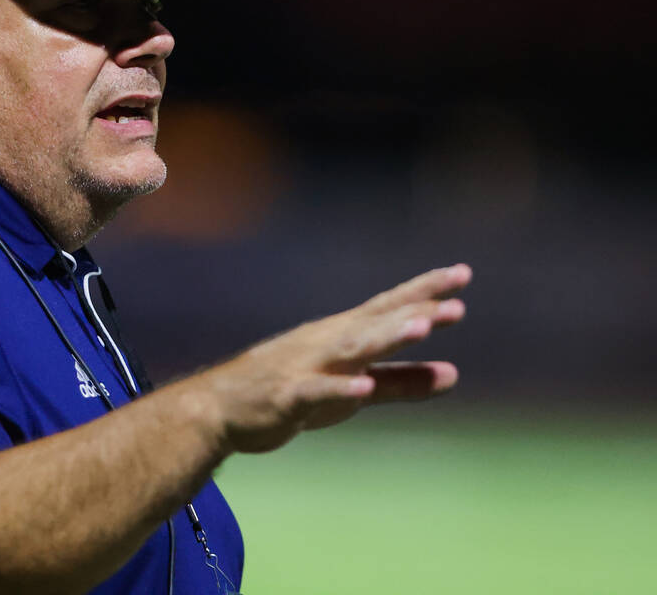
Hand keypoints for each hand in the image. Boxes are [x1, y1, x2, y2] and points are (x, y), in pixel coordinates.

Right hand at [202, 264, 471, 453]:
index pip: (389, 307)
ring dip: (385, 337)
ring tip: (420, 328)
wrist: (220, 408)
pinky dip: (339, 389)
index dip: (425, 291)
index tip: (462, 274)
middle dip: (414, 312)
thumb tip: (454, 374)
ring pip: (351, 348)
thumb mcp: (355, 389)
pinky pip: (316, 391)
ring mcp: (306, 366)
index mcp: (344, 336)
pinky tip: (363, 390)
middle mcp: (327, 343)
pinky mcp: (287, 396)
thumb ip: (401, 382)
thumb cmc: (289, 391)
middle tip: (455, 304)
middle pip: (375, 323)